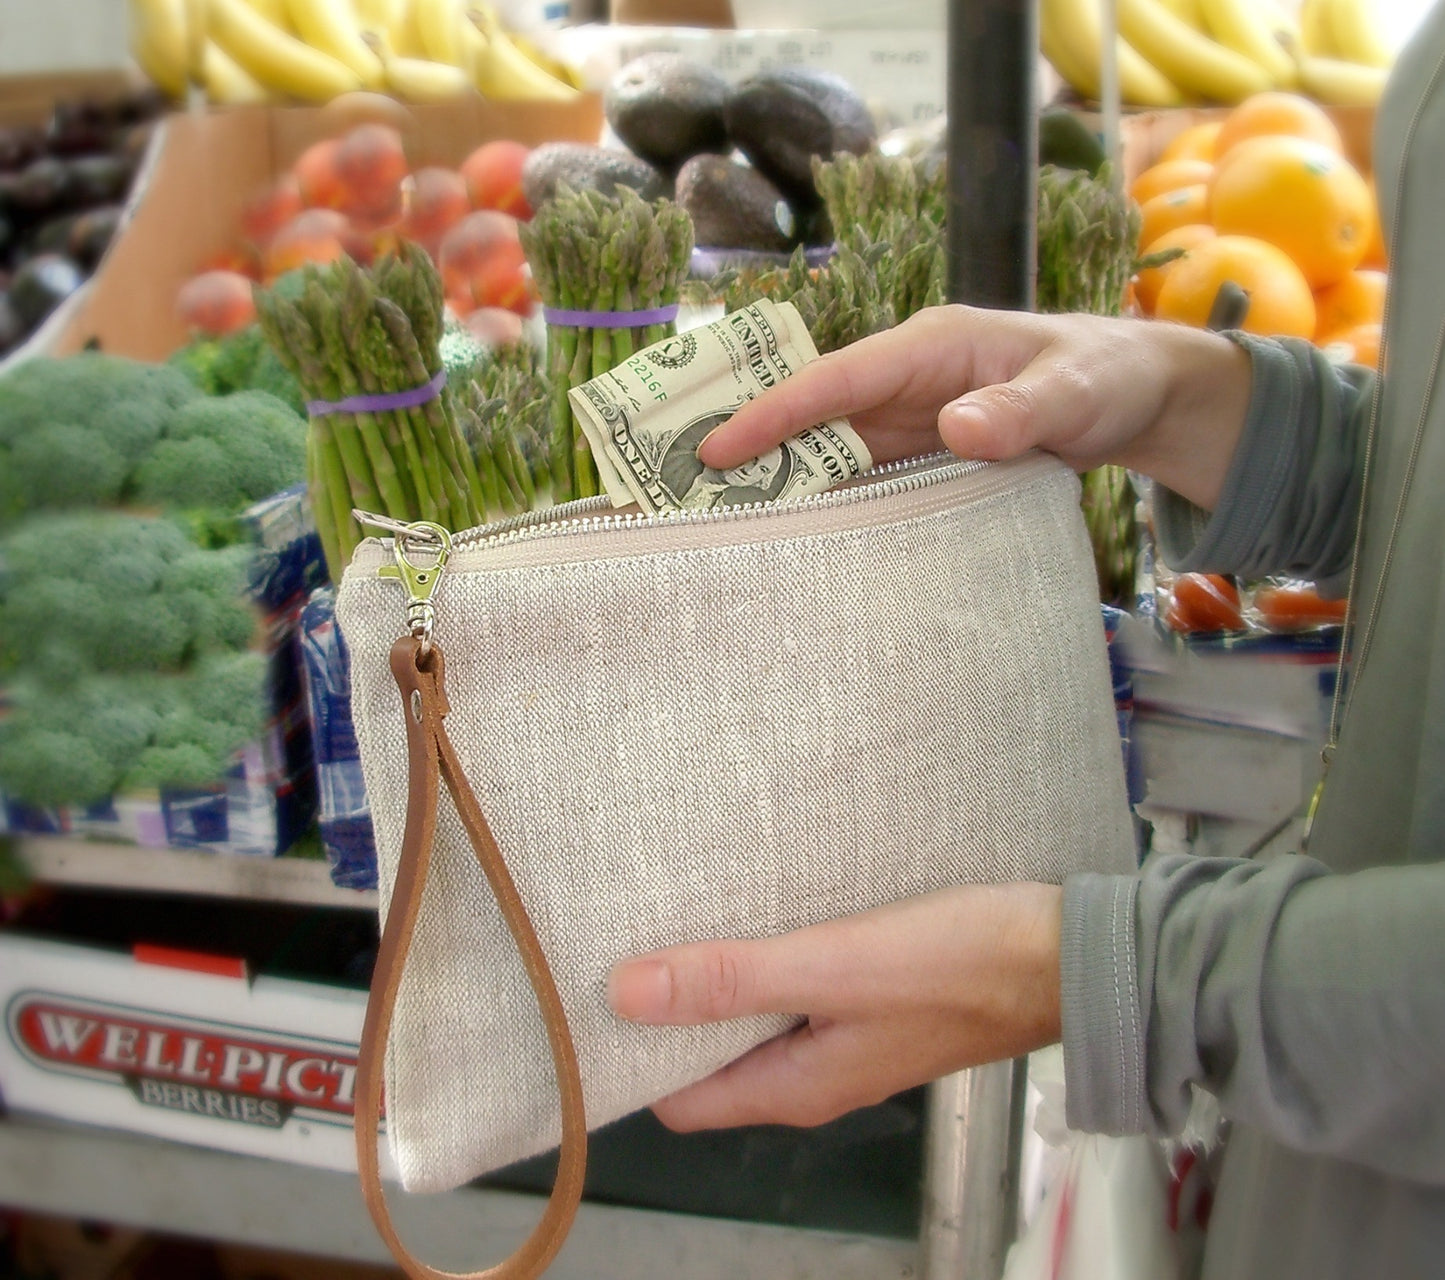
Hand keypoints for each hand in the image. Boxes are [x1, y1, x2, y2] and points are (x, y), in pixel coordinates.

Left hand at [607, 882, 1062, 1131]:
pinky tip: (753, 907)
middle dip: (667, 1011)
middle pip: (710, 1059)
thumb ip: (732, 980)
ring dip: (716, 980)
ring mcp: (843, 1036)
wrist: (1063, 954)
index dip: (633, 1059)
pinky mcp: (869, 998)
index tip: (592, 1004)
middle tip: (622, 940)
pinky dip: (764, 959)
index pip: (680, 1100)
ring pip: (751, 1020)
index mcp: (795, 1085)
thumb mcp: (831, 967)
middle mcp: (813, 1073)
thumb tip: (626, 992)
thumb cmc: (957, 964)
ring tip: (674, 915)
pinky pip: (793, 989)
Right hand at [700, 304, 1251, 511]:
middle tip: (678, 486)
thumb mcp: (1075, 391)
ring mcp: (908, 415)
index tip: (719, 447)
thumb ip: (1022, 411)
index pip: (837, 377)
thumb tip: (957, 428)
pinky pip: (858, 473)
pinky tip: (788, 532)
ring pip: (826, 446)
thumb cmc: (1103, 377)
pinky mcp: (918, 449)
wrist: (1132, 395)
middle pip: (812, 412)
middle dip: (749, 441)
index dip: (775, 411)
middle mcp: (905, 378)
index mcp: (929, 346)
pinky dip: (821, 497)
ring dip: (776, 477)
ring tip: (713, 517)